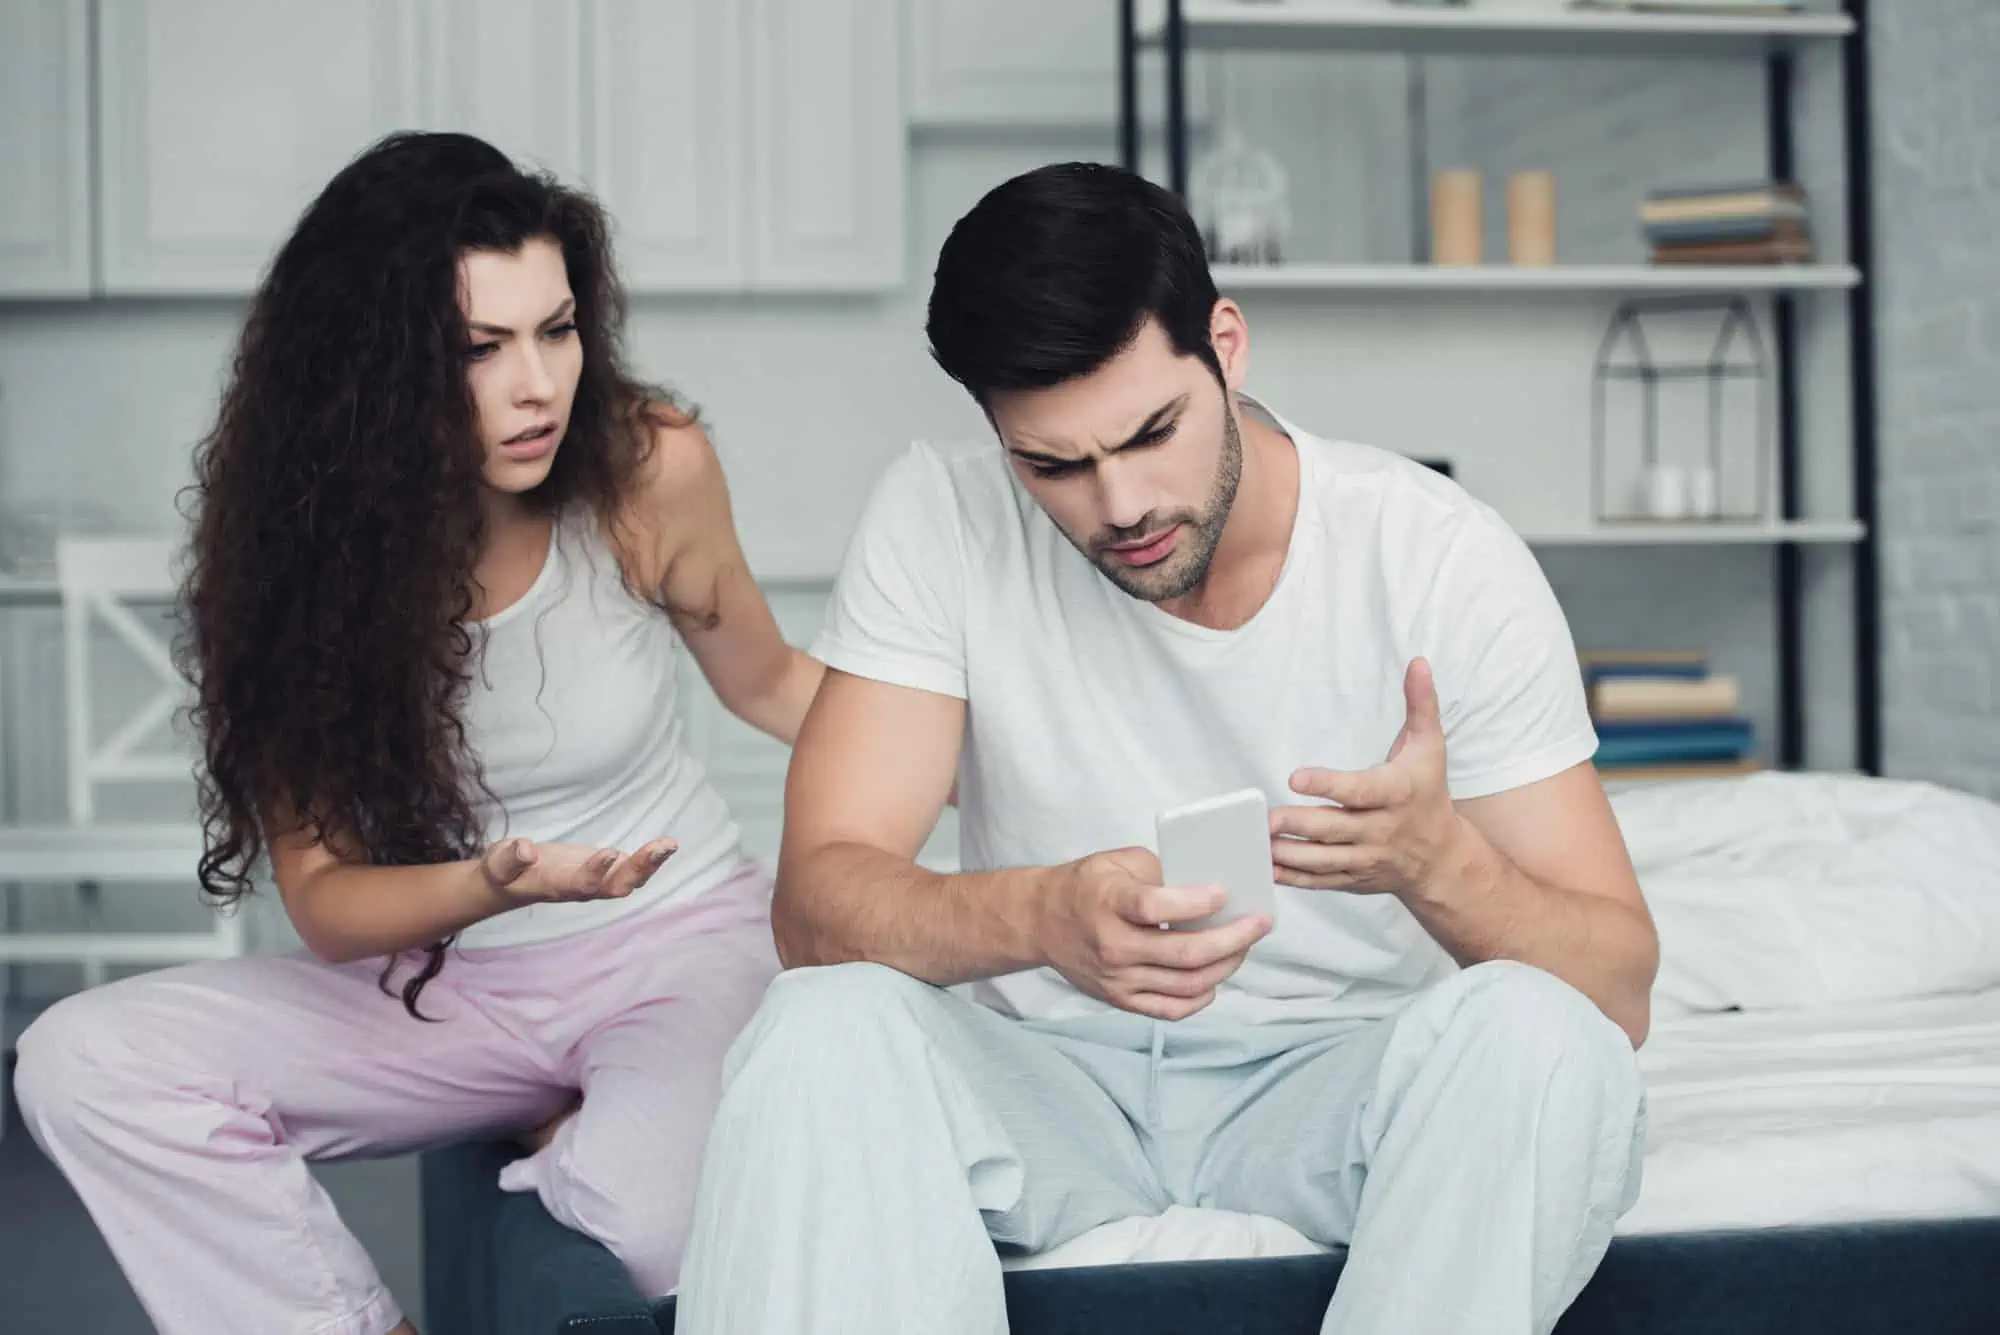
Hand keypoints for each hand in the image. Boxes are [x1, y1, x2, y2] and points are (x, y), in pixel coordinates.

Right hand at [479, 837, 677, 905]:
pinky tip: (666, 845)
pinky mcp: (602, 871)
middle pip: (616, 886)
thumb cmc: (503, 872)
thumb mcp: (498, 863)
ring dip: (650, 863)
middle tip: (660, 847)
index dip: (596, 871)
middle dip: (639, 869)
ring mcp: (595, 881)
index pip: (580, 884)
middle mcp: (581, 888)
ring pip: (628, 879)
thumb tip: (526, 849)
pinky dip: (649, 859)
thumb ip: (510, 858)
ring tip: (670, 844)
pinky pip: (630, 869)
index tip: (609, 851)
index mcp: (556, 886)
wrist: (511, 884)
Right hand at [1038, 846, 1270, 1021]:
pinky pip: (1172, 1010)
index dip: (1195, 902)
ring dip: (1226, 965)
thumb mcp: (1117, 860)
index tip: (1224, 892)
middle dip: (1234, 939)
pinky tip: (1215, 977)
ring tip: (1244, 945)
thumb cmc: (1084, 886)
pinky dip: (1201, 997)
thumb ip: (1161, 870)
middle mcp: (1113, 945)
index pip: (1154, 906)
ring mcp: (1118, 978)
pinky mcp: (1121, 999)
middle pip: (1184, 953)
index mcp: (1108, 902)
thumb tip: (1207, 886)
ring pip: (1187, 984)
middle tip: (1261, 923)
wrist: (1040, 922)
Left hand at [1269, 657, 1464, 897]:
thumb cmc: (1429, 794)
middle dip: (1299, 824)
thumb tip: (1417, 663)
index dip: (1328, 785)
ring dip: (1290, 853)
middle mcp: (1381, 829)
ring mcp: (1367, 858)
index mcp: (1397, 793)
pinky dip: (1295, 877)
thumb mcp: (1430, 748)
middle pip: (1335, 829)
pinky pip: (1321, 881)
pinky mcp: (1354, 879)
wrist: (1442, 858)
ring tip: (1259, 841)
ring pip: (1324, 860)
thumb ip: (1421, 705)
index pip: (1359, 791)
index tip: (1296, 777)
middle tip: (1267, 818)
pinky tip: (1268, 866)